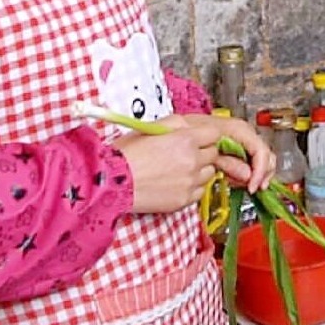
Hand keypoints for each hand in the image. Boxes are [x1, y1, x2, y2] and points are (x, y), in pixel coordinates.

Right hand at [116, 114, 275, 214]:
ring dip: (199, 170)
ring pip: (209, 173)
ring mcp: (190, 182)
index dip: (205, 136)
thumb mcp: (150, 128)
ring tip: (178, 170)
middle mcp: (192, 160)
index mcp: (185, 139)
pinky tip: (176, 183)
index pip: (214, 135)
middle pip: (213, 154)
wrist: (111, 183)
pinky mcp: (184, 200)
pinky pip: (200, 191)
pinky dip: (192, 187)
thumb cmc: (125, 155)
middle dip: (202, 152)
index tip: (199, 139)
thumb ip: (175, 124)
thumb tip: (188, 125)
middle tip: (185, 154)